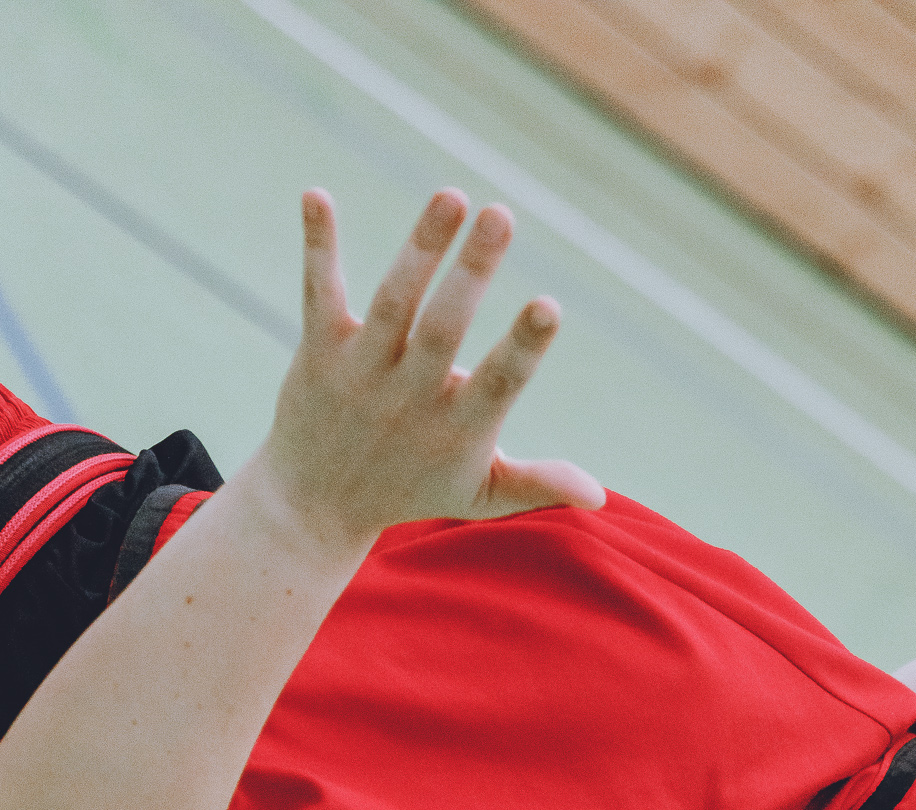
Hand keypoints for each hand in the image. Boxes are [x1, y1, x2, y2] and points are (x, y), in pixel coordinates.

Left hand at [257, 186, 603, 548]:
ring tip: (452, 196)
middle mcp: (407, 397)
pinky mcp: (319, 350)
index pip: (497, 384)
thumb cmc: (412, 490)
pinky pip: (320, 292)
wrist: (316, 507)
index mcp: (457, 428)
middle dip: (472, 272)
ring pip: (393, 302)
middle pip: (443, 328)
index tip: (548, 306)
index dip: (523, 346)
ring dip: (422, 247)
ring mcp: (361, 371)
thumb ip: (537, 484)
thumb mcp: (479, 496)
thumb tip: (600, 497)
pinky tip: (316, 195)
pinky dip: (319, 245)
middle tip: (501, 214)